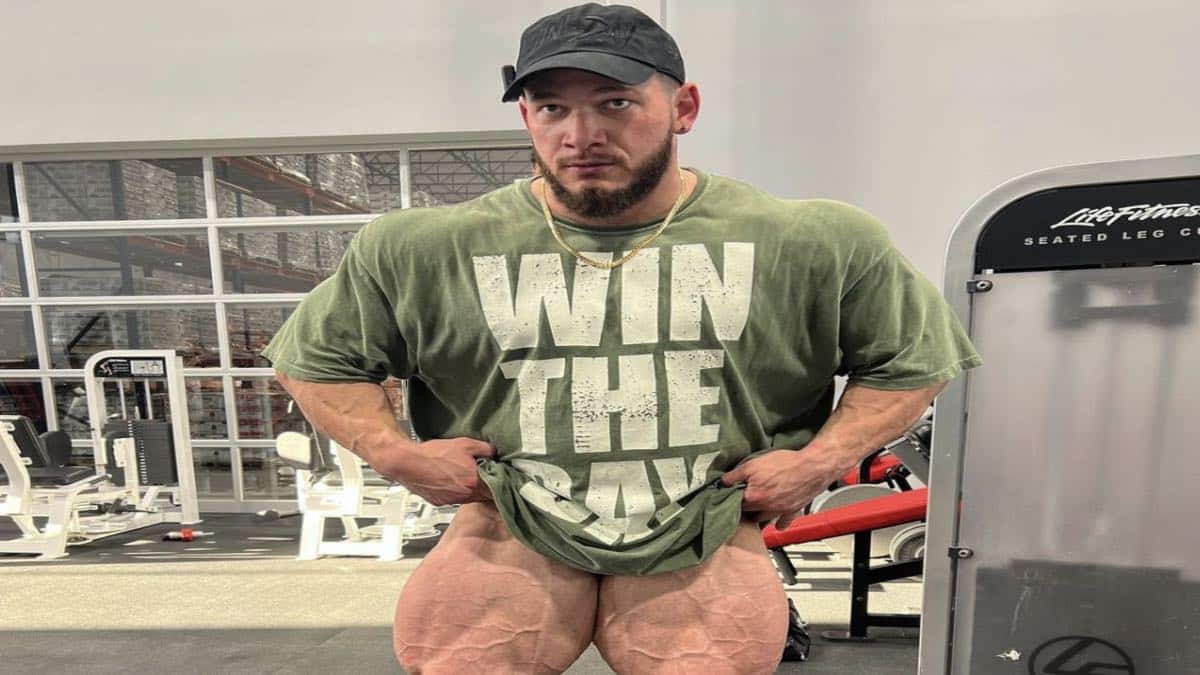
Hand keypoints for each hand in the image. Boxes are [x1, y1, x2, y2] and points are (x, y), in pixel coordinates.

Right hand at [373, 437, 494, 505]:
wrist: (407, 462)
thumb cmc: (434, 454)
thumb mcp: (465, 444)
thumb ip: (485, 449)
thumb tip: (494, 453)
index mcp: (473, 482)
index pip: (495, 490)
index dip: (499, 483)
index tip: (501, 478)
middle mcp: (464, 495)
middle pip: (482, 495)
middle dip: (484, 486)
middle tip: (482, 474)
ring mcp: (451, 500)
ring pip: (468, 497)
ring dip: (470, 489)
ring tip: (464, 475)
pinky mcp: (439, 502)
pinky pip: (454, 498)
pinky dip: (455, 491)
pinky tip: (450, 479)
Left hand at [720, 449, 844, 529]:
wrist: (812, 467)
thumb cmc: (784, 464)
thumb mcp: (753, 464)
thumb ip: (735, 475)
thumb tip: (722, 482)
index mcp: (752, 497)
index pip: (734, 503)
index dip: (730, 498)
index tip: (728, 495)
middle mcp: (765, 507)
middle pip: (748, 512)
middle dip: (743, 507)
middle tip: (741, 499)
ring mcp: (779, 511)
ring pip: (763, 519)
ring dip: (757, 516)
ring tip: (754, 511)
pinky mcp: (792, 510)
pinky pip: (784, 522)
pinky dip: (779, 524)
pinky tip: (776, 524)